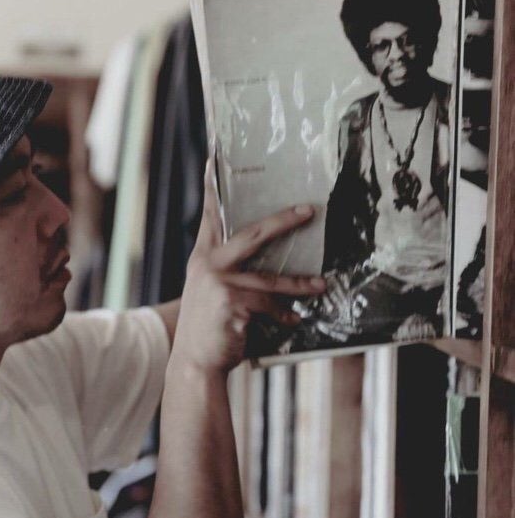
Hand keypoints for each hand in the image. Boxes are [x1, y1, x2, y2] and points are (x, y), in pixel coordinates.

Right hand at [172, 160, 326, 372]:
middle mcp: (207, 265)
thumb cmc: (208, 327)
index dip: (212, 186)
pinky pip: (269, 306)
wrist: (193, 361)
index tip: (215, 156)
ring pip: (269, 278)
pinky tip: (293, 321)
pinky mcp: (233, 303)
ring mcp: (219, 283)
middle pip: (252, 233)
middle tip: (309, 209)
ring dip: (299, 283)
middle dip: (284, 220)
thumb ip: (227, 271)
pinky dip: (283, 315)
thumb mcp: (209, 292)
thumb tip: (263, 259)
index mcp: (202, 257)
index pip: (210, 215)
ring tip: (322, 284)